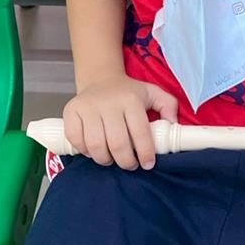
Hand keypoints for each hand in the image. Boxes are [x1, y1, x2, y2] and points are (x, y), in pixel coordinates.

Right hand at [63, 75, 177, 170]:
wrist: (101, 79)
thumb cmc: (128, 92)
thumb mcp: (153, 93)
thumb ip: (168, 105)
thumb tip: (173, 123)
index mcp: (131, 99)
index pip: (140, 132)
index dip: (145, 153)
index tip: (148, 164)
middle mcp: (108, 103)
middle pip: (117, 143)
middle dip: (125, 161)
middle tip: (129, 165)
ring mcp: (88, 106)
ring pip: (95, 145)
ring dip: (105, 159)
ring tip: (112, 159)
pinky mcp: (71, 111)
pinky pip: (75, 139)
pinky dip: (85, 151)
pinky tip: (94, 150)